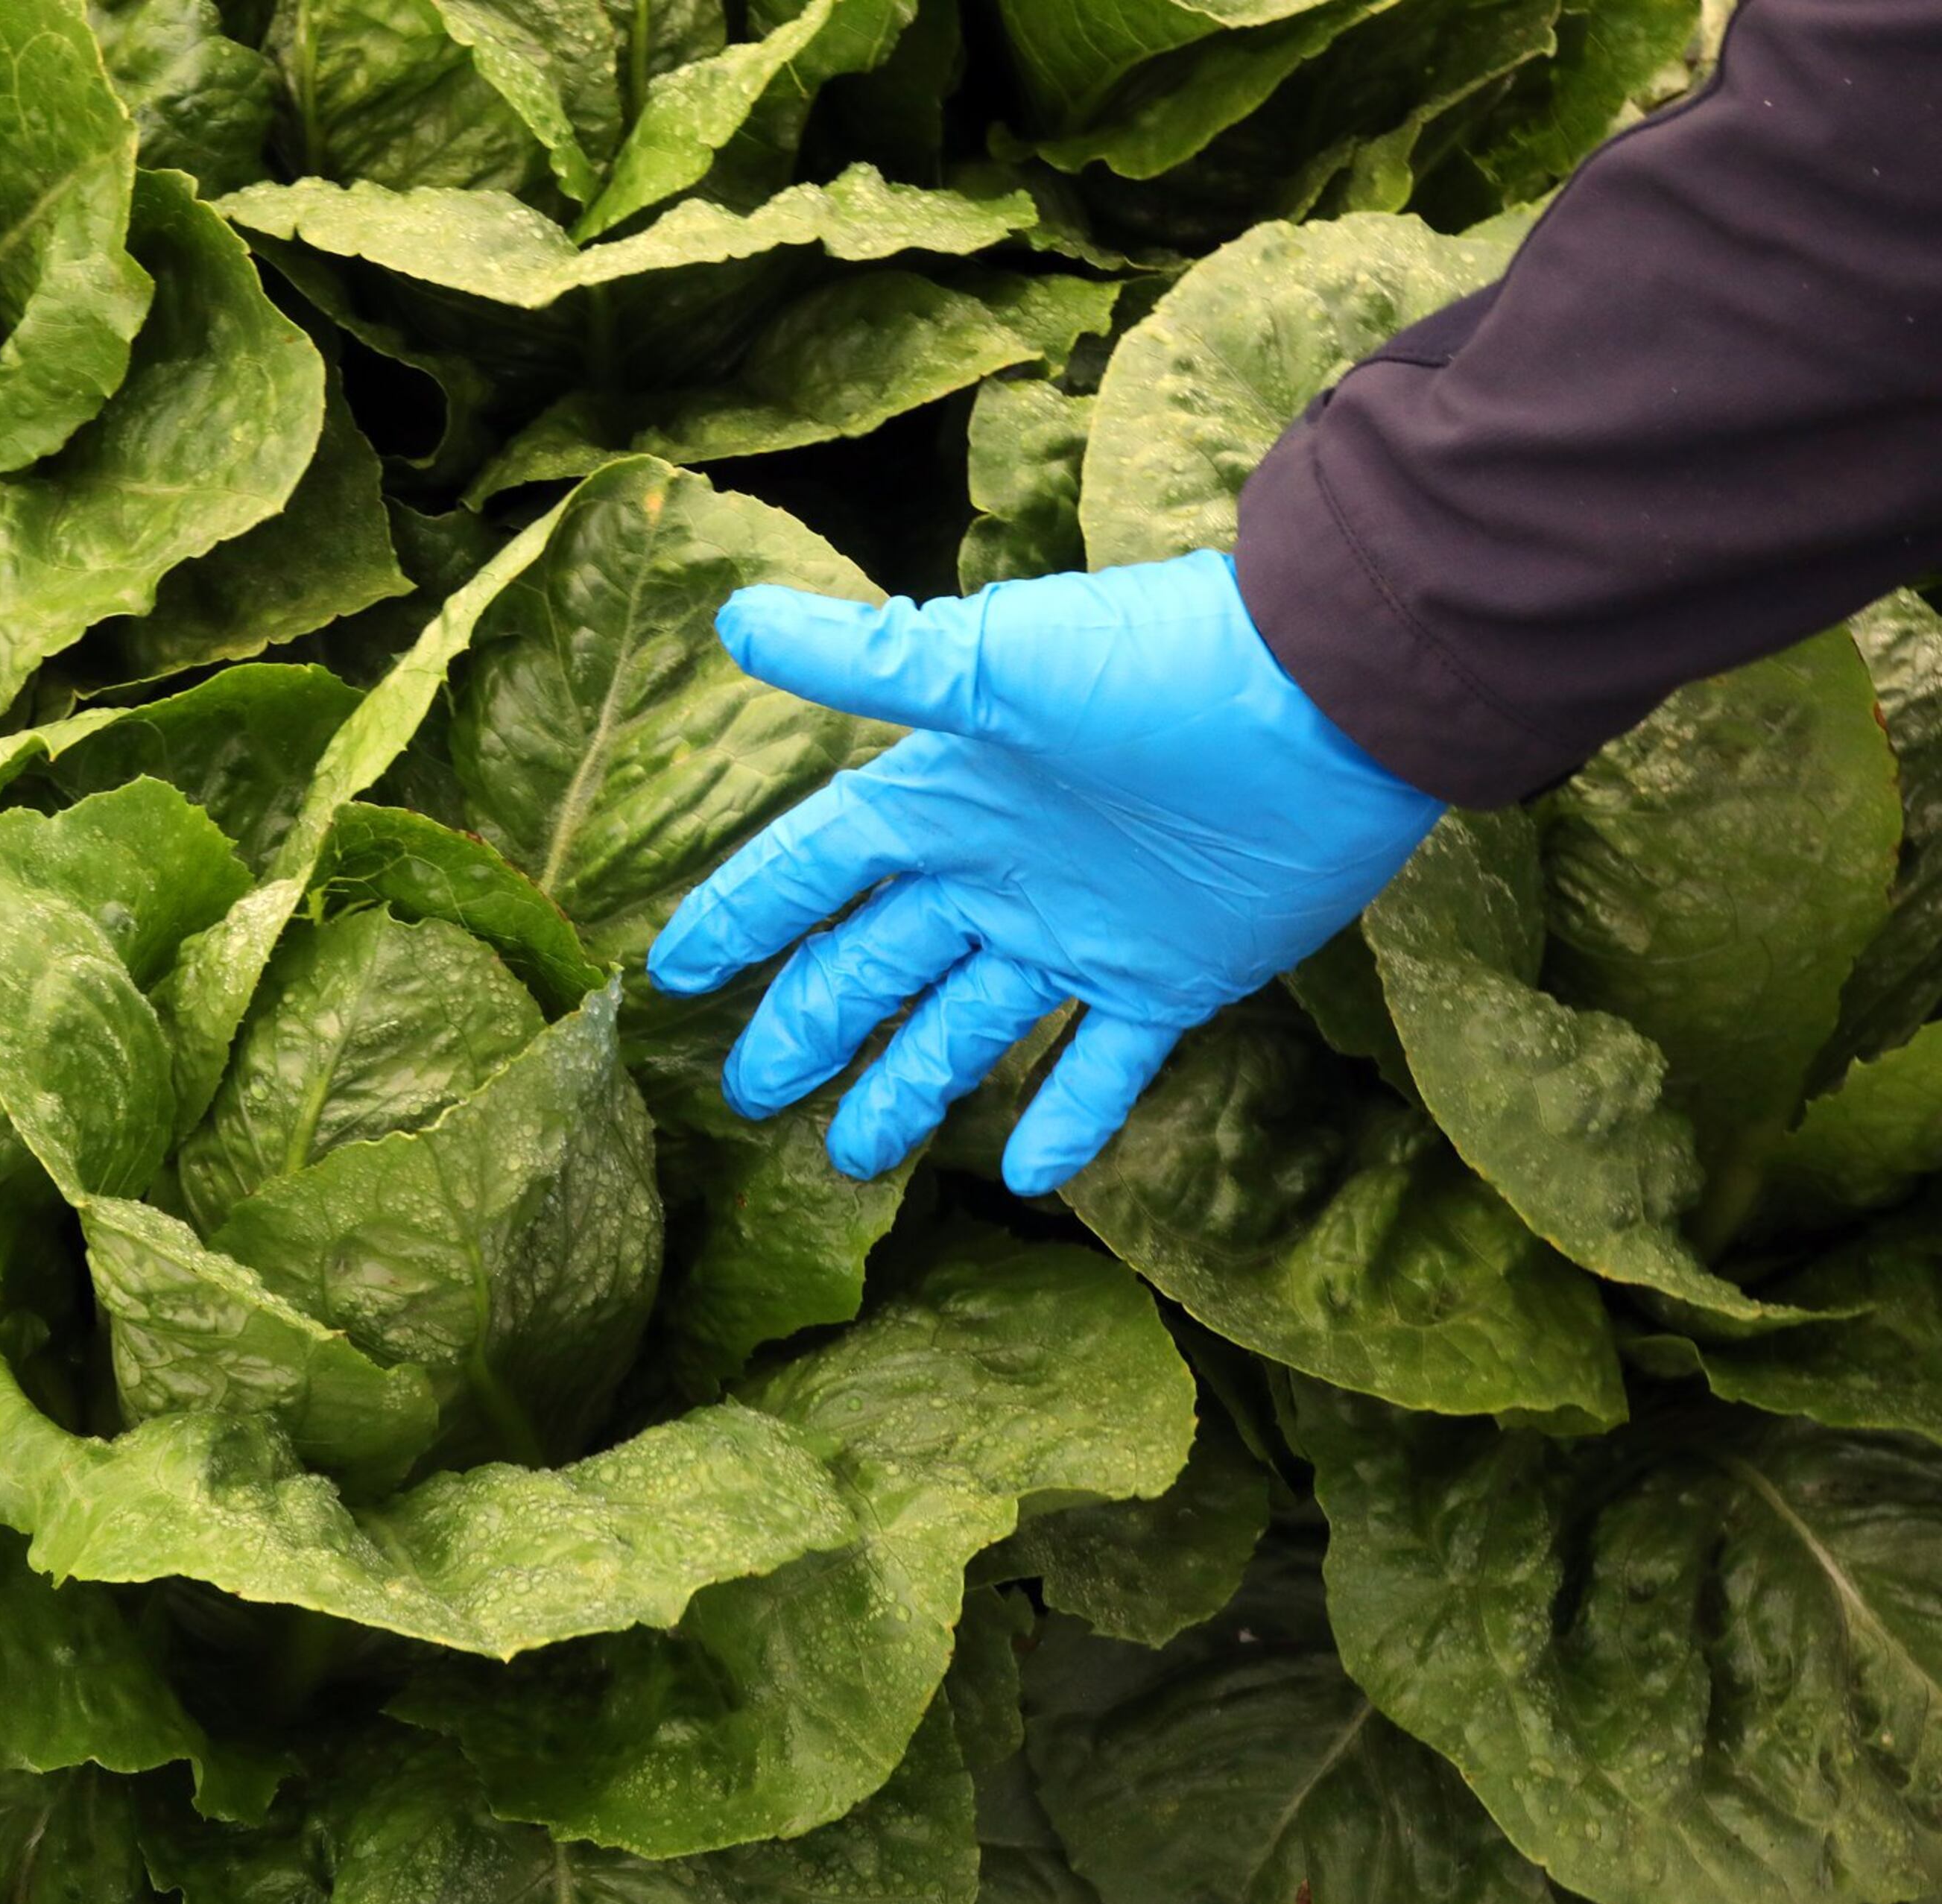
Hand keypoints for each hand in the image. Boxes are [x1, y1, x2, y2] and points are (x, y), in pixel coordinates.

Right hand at [645, 550, 1442, 1193]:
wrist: (1332, 699)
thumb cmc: (1158, 665)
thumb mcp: (998, 664)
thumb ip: (868, 661)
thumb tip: (734, 621)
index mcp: (943, 800)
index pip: (812, 871)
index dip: (742, 917)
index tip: (675, 972)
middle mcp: (996, 873)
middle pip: (873, 966)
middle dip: (808, 1027)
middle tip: (750, 1094)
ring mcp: (1079, 931)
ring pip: (964, 1029)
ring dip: (907, 1088)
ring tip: (853, 1156)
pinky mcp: (1170, 978)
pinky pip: (1103, 1066)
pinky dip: (1066, 1120)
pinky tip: (1026, 1179)